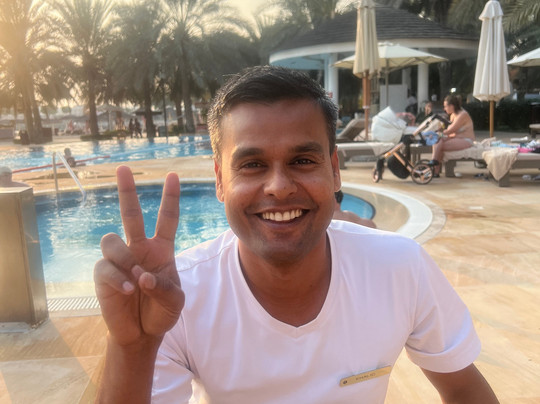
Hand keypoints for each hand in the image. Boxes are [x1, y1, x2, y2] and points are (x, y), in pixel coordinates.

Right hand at [94, 166, 184, 346]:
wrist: (142, 333)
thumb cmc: (161, 312)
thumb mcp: (175, 300)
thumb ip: (164, 286)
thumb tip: (142, 275)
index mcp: (161, 249)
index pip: (167, 219)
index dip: (170, 198)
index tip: (173, 176)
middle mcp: (139, 249)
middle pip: (130, 214)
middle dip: (127, 191)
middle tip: (123, 169)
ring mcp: (120, 260)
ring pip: (112, 240)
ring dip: (124, 257)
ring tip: (136, 279)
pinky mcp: (103, 276)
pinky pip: (105, 267)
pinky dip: (119, 279)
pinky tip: (129, 291)